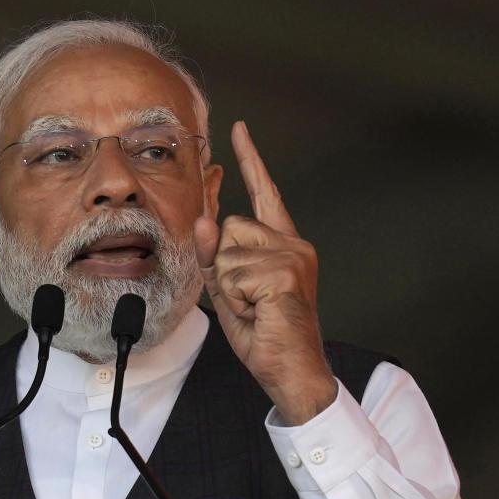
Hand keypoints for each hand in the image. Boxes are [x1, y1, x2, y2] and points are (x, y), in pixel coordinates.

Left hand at [194, 121, 336, 424]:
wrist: (290, 370)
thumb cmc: (264, 332)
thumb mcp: (229, 290)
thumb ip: (214, 255)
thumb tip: (205, 220)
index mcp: (282, 243)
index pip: (265, 192)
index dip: (250, 160)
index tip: (238, 128)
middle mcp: (293, 243)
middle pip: (230, 228)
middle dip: (224, 267)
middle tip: (248, 299)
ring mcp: (292, 255)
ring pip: (227, 252)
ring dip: (229, 286)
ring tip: (255, 308)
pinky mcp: (285, 272)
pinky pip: (232, 275)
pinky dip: (237, 300)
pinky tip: (260, 313)